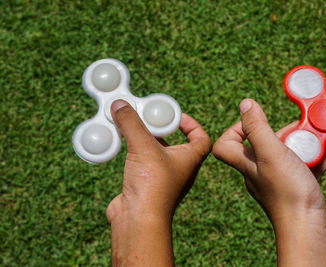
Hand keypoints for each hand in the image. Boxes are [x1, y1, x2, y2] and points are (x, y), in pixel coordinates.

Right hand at [106, 100, 211, 265]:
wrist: (138, 220)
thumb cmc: (152, 186)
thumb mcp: (143, 146)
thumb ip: (132, 123)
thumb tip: (121, 104)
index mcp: (190, 159)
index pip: (201, 137)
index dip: (192, 124)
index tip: (176, 115)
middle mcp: (180, 169)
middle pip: (176, 143)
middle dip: (162, 129)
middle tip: (147, 119)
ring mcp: (164, 179)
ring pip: (157, 154)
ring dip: (145, 141)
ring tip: (131, 129)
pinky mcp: (147, 187)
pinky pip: (143, 165)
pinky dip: (134, 154)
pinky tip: (122, 147)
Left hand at [212, 99, 325, 266]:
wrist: (310, 230)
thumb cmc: (288, 193)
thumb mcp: (271, 153)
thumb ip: (257, 128)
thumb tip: (245, 104)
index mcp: (247, 164)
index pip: (226, 146)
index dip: (235, 130)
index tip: (256, 121)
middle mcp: (260, 173)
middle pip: (265, 145)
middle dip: (286, 132)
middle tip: (304, 126)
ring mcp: (279, 181)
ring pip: (289, 154)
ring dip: (307, 142)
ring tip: (324, 133)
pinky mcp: (298, 189)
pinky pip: (307, 165)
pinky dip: (319, 154)